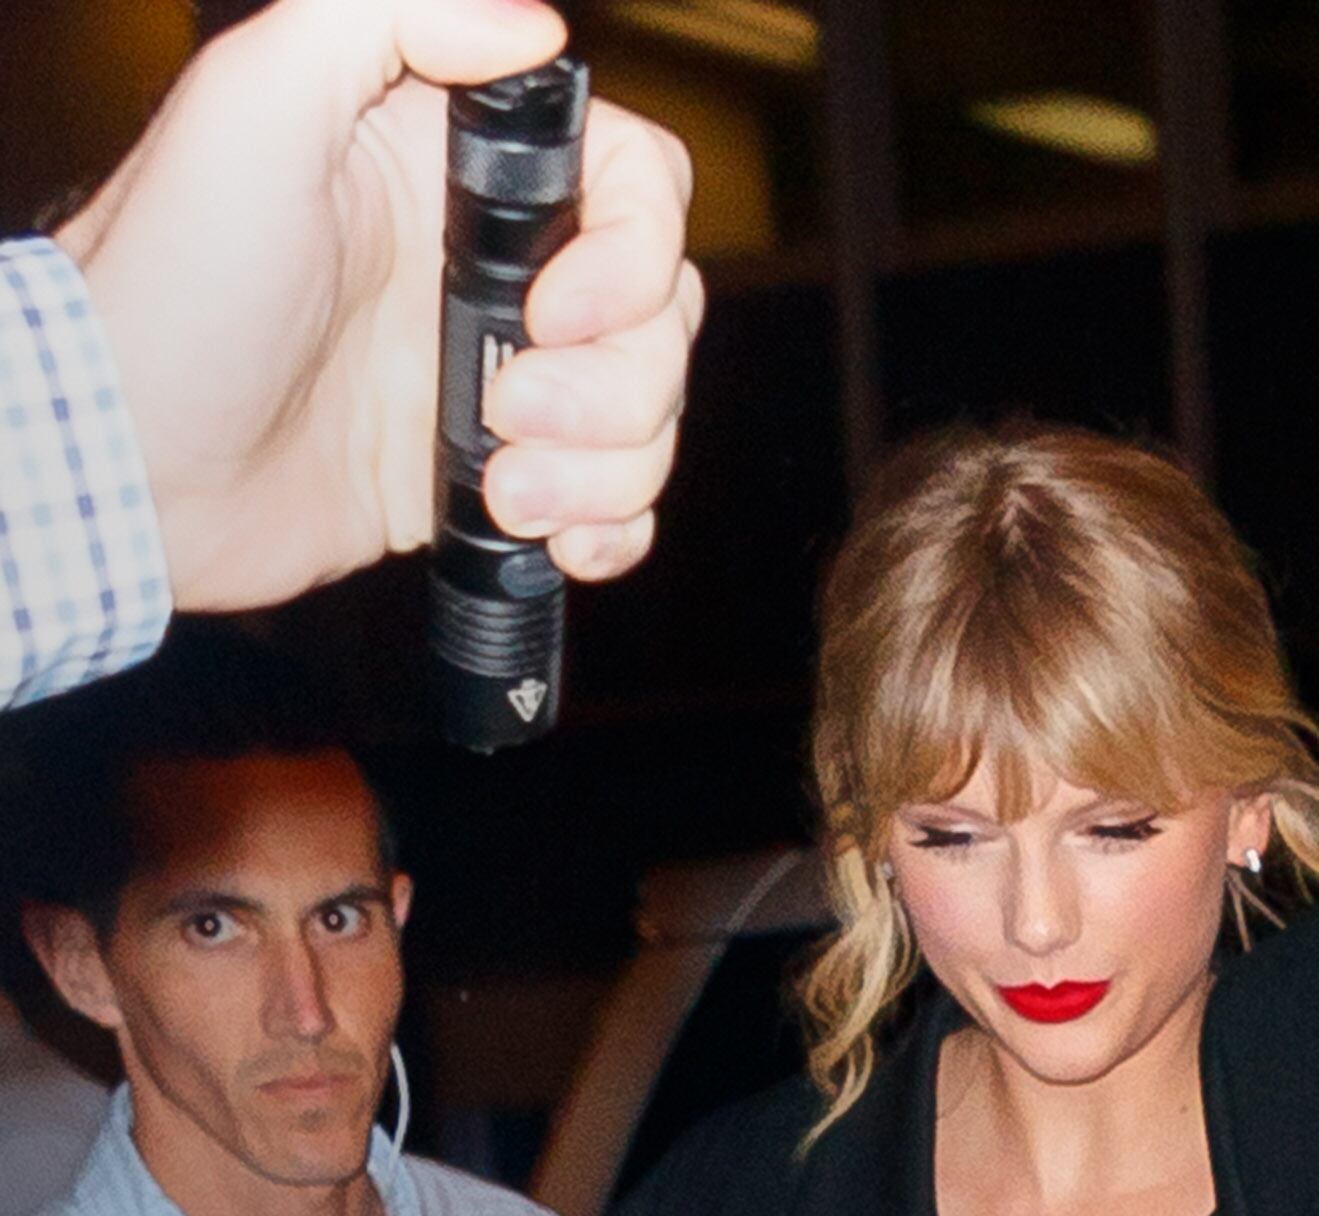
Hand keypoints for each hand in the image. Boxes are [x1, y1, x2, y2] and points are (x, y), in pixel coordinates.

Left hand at [55, 0, 701, 609]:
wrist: (131, 463)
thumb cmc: (172, 283)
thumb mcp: (252, 98)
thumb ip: (387, 15)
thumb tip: (536, 28)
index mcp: (455, 171)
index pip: (637, 184)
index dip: (630, 255)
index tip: (552, 312)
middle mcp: (489, 271)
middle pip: (662, 315)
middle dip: (618, 386)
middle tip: (513, 411)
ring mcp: (495, 380)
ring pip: (648, 419)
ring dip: (604, 470)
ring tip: (505, 489)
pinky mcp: (489, 479)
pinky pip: (614, 505)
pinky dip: (610, 528)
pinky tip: (551, 535)